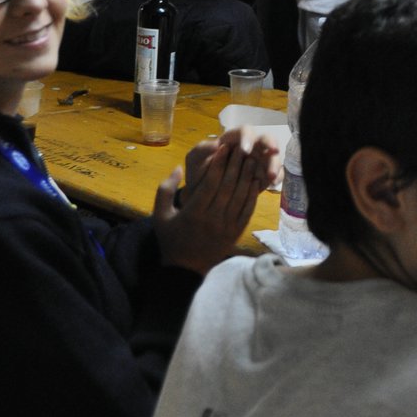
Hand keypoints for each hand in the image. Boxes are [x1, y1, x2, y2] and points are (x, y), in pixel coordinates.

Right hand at [152, 135, 275, 273]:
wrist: (184, 268)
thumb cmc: (171, 238)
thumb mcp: (160, 215)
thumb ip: (165, 189)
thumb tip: (178, 167)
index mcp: (193, 213)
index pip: (210, 183)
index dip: (218, 163)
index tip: (224, 147)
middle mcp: (212, 219)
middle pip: (228, 187)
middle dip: (235, 165)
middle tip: (241, 147)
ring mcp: (226, 226)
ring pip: (240, 197)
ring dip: (247, 176)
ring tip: (251, 159)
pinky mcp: (236, 232)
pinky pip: (247, 211)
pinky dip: (252, 195)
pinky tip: (256, 181)